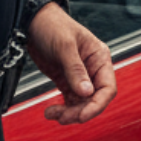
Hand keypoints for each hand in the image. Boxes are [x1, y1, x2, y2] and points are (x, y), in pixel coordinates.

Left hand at [26, 3, 116, 123]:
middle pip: (94, 99)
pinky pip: (70, 101)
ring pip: (82, 104)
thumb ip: (75, 70)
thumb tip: (87, 93)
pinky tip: (50, 111)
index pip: (107, 88)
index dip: (98, 105)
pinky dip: (62, 109)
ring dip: (69, 113)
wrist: (33, 23)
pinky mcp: (66, 80)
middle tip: (62, 117)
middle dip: (80, 111)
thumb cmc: (52, 26)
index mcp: (99, 57)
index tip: (82, 116)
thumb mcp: (64, 46)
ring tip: (52, 113)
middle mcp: (92, 69)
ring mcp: (80, 76)